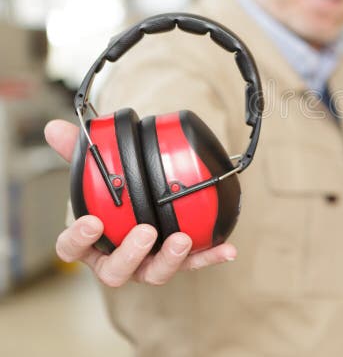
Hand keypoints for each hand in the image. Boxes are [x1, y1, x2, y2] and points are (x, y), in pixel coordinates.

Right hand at [46, 119, 236, 286]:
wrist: (145, 205)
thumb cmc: (114, 198)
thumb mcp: (96, 173)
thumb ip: (77, 152)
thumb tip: (55, 128)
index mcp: (91, 242)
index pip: (72, 248)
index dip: (79, 239)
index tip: (91, 222)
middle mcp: (117, 259)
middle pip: (116, 271)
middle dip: (130, 254)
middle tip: (146, 231)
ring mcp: (147, 264)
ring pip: (154, 273)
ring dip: (170, 259)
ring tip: (182, 239)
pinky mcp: (176, 263)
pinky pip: (194, 263)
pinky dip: (209, 257)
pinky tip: (227, 249)